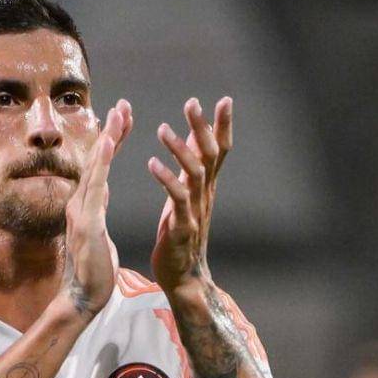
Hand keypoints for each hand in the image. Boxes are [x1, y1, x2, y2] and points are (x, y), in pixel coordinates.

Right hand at [59, 99, 131, 317]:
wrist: (82, 298)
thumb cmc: (92, 271)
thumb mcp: (98, 233)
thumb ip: (97, 210)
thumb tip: (100, 194)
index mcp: (86, 205)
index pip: (101, 166)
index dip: (112, 141)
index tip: (123, 118)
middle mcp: (80, 203)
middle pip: (97, 160)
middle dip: (111, 131)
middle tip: (123, 104)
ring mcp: (82, 212)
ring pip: (95, 168)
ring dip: (107, 139)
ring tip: (117, 114)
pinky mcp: (88, 224)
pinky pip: (96, 188)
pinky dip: (102, 163)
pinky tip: (109, 144)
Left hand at [148, 97, 231, 293]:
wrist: (182, 277)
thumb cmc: (180, 234)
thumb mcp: (187, 195)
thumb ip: (193, 167)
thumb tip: (199, 137)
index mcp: (204, 187)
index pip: (219, 150)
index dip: (223, 126)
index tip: (225, 100)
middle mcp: (204, 195)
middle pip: (211, 155)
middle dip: (203, 127)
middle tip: (192, 102)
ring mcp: (195, 211)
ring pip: (195, 173)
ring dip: (180, 149)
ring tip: (163, 129)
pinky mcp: (182, 227)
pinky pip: (177, 199)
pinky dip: (167, 179)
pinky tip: (152, 163)